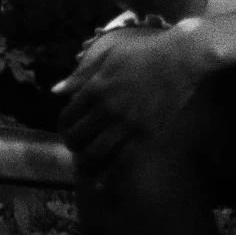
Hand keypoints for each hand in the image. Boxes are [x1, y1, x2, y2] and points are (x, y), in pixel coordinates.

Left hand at [53, 22, 210, 170]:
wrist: (179, 61)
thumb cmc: (143, 54)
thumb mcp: (109, 56)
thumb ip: (82, 74)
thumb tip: (56, 91)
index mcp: (96, 88)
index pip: (67, 117)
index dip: (63, 125)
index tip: (68, 127)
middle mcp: (108, 108)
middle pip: (76, 138)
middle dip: (72, 144)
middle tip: (76, 144)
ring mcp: (126, 124)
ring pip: (94, 154)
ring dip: (86, 162)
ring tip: (87, 161)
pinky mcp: (144, 135)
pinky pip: (121, 162)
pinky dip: (109, 174)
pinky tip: (104, 179)